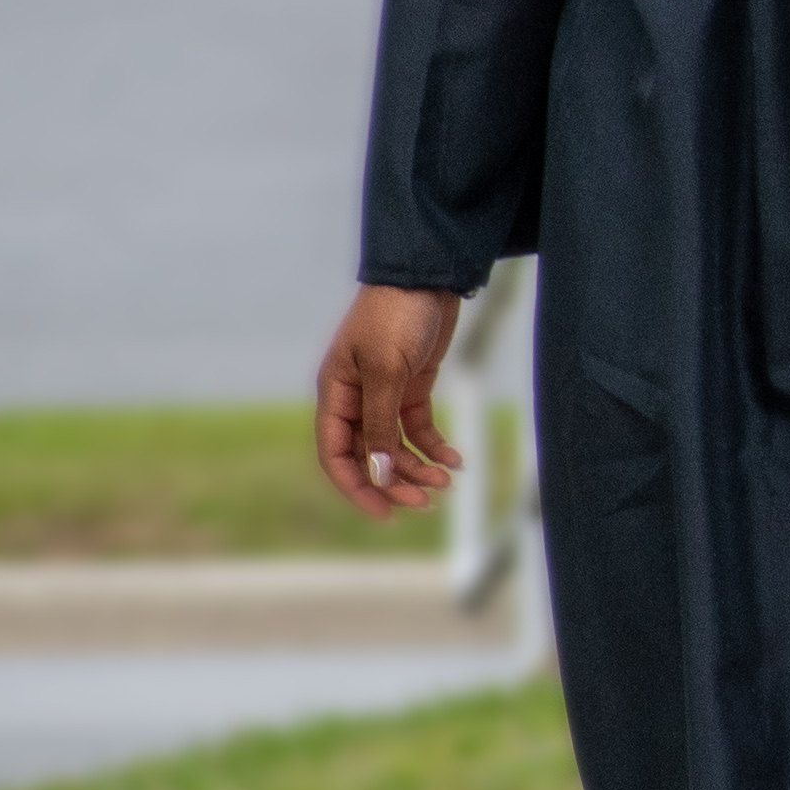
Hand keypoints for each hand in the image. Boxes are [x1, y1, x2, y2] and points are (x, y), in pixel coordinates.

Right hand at [314, 283, 466, 518]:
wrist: (427, 275)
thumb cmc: (396, 315)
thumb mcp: (387, 371)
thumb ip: (381, 424)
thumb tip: (378, 473)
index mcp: (335, 393)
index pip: (336, 452)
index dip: (356, 485)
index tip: (384, 513)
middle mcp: (355, 398)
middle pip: (368, 454)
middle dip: (394, 481)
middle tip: (426, 501)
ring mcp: (384, 393)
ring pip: (394, 445)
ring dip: (416, 467)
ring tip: (445, 482)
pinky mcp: (411, 386)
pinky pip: (417, 428)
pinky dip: (433, 446)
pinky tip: (454, 460)